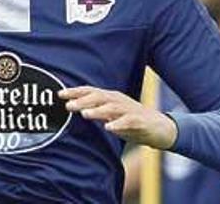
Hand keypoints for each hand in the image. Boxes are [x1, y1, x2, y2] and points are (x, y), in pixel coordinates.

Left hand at [58, 86, 176, 148]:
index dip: (75, 92)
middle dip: (83, 101)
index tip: (60, 94)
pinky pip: (127, 122)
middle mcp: (118, 101)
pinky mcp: (139, 122)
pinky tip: (109, 128)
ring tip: (85, 115)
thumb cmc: (131, 121)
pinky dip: (118, 124)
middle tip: (68, 106)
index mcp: (110, 98)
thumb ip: (95, 111)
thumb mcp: (111, 115)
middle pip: (98, 97)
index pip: (90, 91)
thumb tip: (75, 108)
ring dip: (97, 111)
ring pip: (111, 108)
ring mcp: (129, 110)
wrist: (159, 128)